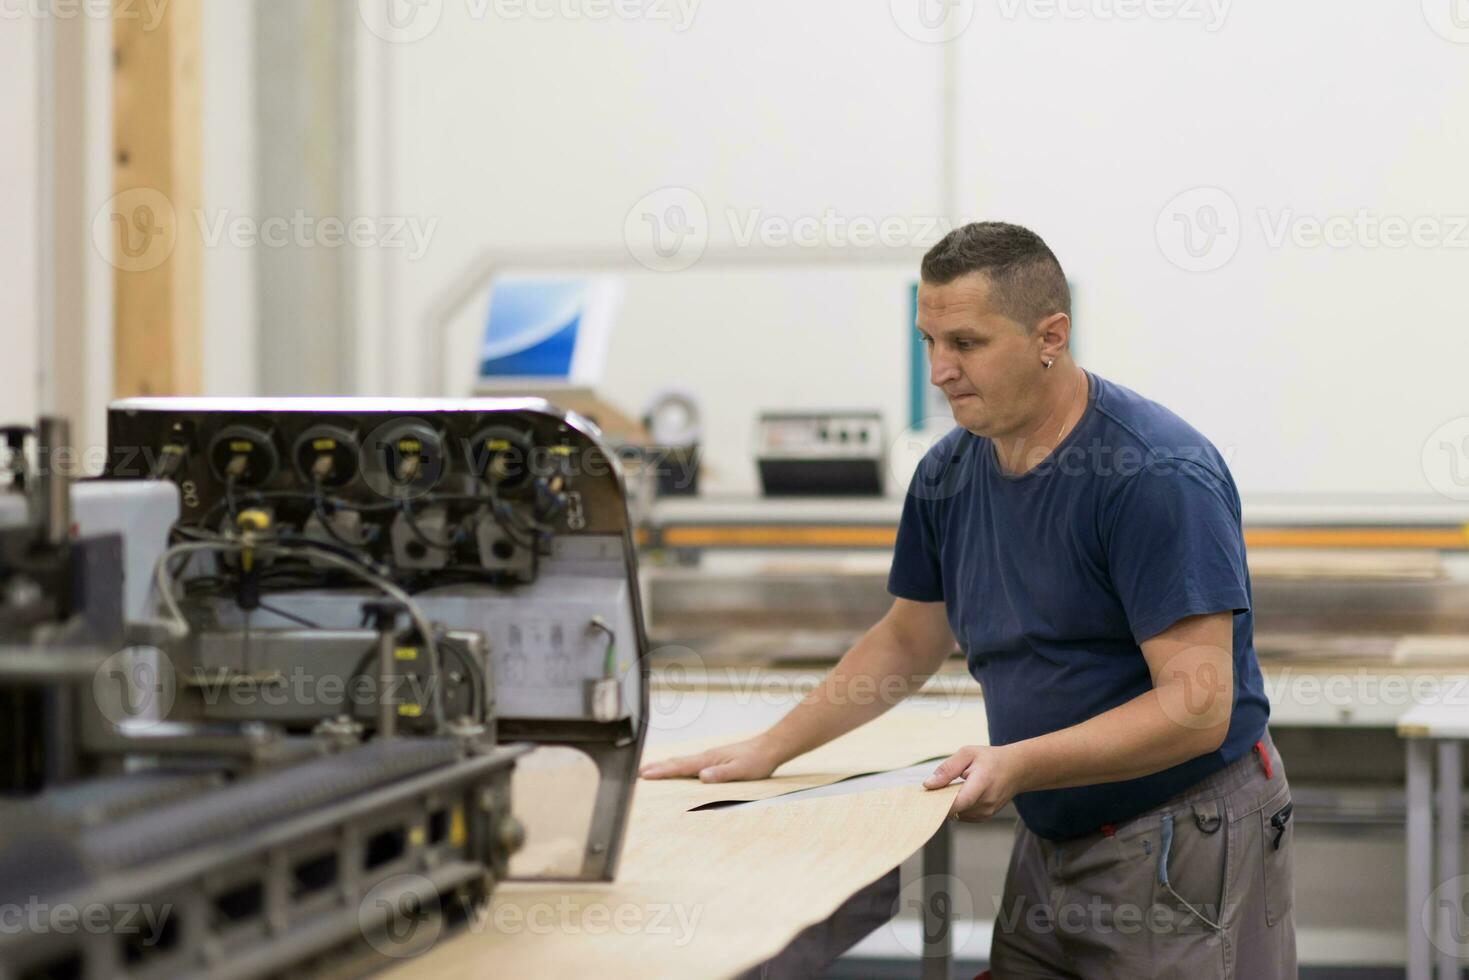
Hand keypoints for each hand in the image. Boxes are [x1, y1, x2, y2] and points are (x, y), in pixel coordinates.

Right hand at [639, 736, 784, 782]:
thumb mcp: (741, 770)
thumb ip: (721, 774)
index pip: (680, 767)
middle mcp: (706, 757)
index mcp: (708, 760)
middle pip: (676, 763)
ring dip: (665, 767)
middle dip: (656, 768)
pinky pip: (690, 764)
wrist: (769, 748)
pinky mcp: (715, 760)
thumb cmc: (757, 760)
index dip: (661, 771)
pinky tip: (678, 770)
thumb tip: (701, 776)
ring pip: (682, 762)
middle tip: (637, 773)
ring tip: (650, 770)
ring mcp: (710, 758)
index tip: (644, 774)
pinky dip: (677, 767)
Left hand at [922, 744, 1023, 821]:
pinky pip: (962, 815)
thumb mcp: (967, 753)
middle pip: (953, 809)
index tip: (925, 797)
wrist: (1016, 770)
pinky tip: (960, 793)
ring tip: (952, 786)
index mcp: (982, 783)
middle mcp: (986, 802)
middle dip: (940, 800)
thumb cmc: (990, 759)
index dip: (939, 803)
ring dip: (949, 804)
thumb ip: (947, 769)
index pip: (958, 801)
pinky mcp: (984, 817)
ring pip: (956, 814)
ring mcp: (986, 812)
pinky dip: (957, 807)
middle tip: (934, 787)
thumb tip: (928, 784)